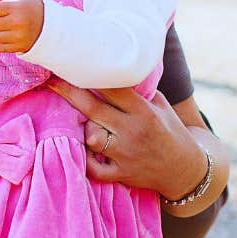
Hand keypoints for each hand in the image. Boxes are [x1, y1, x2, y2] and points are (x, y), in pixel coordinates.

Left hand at [48, 81, 211, 199]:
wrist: (184, 169)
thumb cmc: (169, 130)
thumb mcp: (160, 105)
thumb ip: (138, 90)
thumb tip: (112, 66)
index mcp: (144, 111)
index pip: (113, 88)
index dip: (91, 75)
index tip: (73, 63)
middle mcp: (133, 131)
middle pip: (93, 110)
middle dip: (69, 93)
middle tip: (51, 81)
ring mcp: (126, 155)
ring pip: (91, 137)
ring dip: (83, 129)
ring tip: (77, 122)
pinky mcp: (121, 174)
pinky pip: (93, 168)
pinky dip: (84, 160)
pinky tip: (81, 149)